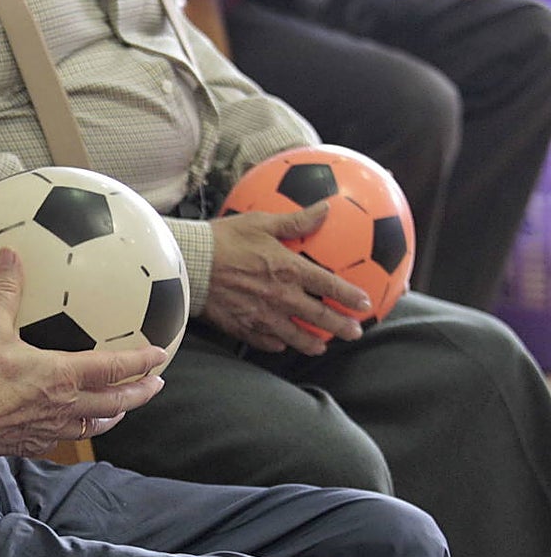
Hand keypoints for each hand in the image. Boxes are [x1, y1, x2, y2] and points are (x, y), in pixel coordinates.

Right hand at [0, 247, 165, 458]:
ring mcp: (50, 429)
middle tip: (157, 384)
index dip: (142, 360)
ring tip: (122, 408)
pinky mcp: (32, 445)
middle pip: (117, 402)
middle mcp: (65, 406)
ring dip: (114, 415)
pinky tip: (71, 425)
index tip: (161, 353)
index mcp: (62, 376)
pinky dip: (78, 429)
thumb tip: (10, 254)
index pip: (116, 368)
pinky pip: (64, 438)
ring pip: (95, 425)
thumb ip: (6, 291)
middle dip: (142, 393)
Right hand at [205, 203, 370, 353]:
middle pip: (318, 317)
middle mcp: (281, 297)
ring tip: (321, 347)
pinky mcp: (241, 326)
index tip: (365, 305)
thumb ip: (296, 221)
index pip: (329, 287)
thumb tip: (325, 209)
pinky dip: (275, 345)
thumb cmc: (224, 240)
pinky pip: (263, 341)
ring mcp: (261, 315)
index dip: (350, 297)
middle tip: (355, 333)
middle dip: (340, 326)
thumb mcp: (261, 223)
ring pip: (294, 336)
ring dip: (311, 343)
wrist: (190, 264)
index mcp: (289, 270)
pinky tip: (281, 346)